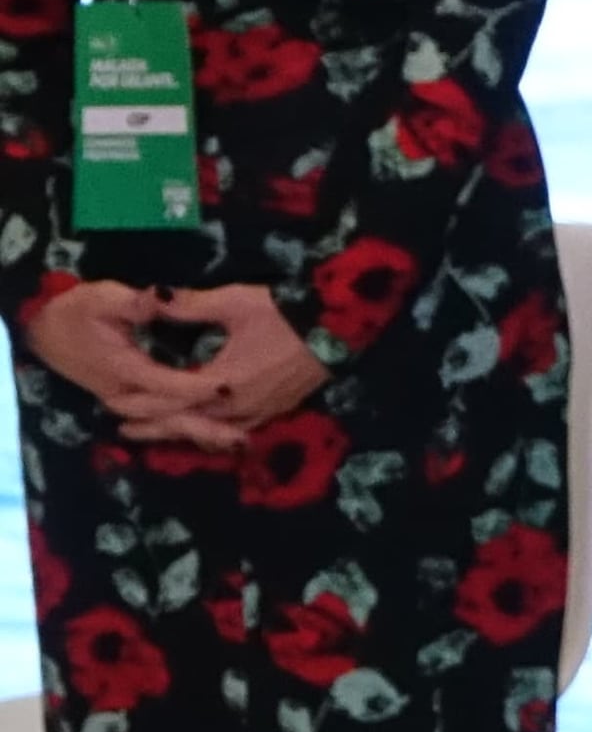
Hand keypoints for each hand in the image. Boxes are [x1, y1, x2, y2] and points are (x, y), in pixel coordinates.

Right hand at [19, 279, 220, 438]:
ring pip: (162, 423)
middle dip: (203, 426)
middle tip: (241, 439)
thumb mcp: (105, 298)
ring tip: (235, 443)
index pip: (165, 384)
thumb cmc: (78, 309)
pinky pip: (156, 420)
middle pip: (166, 415)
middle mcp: (121, 392)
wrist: (43, 327)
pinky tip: (211, 436)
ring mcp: (121, 399)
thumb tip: (160, 297)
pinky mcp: (125, 399)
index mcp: (122, 368)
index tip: (229, 388)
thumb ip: (136, 303)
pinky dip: (182, 428)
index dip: (196, 388)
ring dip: (196, 432)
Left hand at [139, 285, 327, 447]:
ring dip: (182, 432)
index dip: (141, 403)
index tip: (114, 405)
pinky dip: (214, 432)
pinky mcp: (277, 410)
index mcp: (221, 381)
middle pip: (186, 422)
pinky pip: (236, 431)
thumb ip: (191, 305)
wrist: (337, 325)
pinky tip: (207, 431)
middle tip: (125, 429)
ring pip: (211, 431)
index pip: (170, 399)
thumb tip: (151, 297)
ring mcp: (259, 412)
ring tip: (159, 434)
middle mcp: (237, 405)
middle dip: (155, 425)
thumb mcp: (236, 302)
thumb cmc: (284, 313)